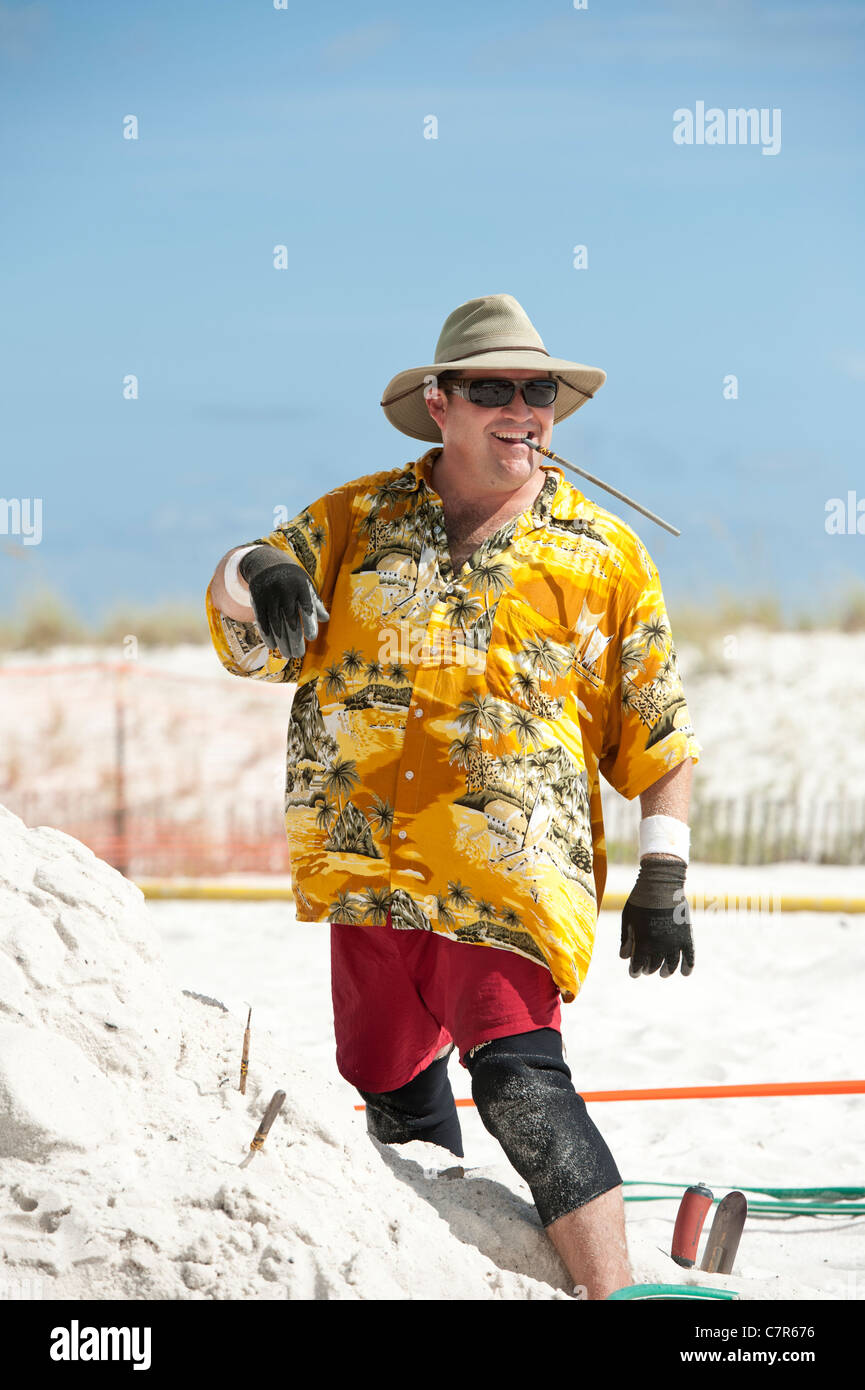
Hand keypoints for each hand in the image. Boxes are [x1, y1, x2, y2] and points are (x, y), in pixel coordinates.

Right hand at [238, 546, 329, 660]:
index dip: (309, 623)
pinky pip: (261, 620)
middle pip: (290, 619)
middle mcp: (285, 590)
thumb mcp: (306, 586)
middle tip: (298, 654)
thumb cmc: (293, 579)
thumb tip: (325, 619)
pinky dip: (266, 634)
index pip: (306, 607)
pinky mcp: (257, 599)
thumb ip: (315, 602)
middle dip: (295, 639)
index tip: (312, 638)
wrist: (267, 563)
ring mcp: (270, 595)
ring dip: (281, 641)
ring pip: (276, 623)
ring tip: (287, 654)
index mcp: (301, 587)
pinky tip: (272, 646)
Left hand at [620, 857, 692, 977]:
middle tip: (647, 969)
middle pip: (654, 965)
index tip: (634, 972)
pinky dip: (688, 967)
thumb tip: (624, 957)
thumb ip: (626, 939)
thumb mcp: (628, 918)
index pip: (638, 965)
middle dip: (648, 969)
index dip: (635, 971)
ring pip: (671, 964)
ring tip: (663, 973)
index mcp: (643, 942)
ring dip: (666, 971)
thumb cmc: (640, 900)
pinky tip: (685, 973)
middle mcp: (660, 945)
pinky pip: (690, 956)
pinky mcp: (687, 936)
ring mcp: (675, 941)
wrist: (662, 884)